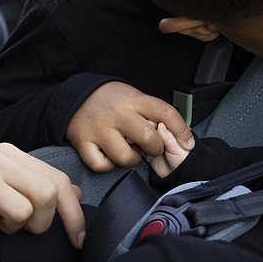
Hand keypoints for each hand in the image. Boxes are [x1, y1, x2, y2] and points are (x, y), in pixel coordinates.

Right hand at [0, 143, 86, 247]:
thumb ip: (34, 183)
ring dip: (13, 228)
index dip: (73, 213)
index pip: (58, 180)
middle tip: (28, 228)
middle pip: (46, 194)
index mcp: (8, 152)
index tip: (79, 239)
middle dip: (44, 221)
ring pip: (21, 212)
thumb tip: (77, 193)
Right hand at [66, 81, 194, 172]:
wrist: (75, 95)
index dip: (181, 130)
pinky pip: (102, 165)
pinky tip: (110, 156)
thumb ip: (154, 113)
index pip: (165, 113)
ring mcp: (99, 129)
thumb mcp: (134, 97)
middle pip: (148, 138)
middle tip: (151, 148)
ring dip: (132, 160)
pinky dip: (109, 165)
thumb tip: (182, 133)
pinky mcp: (83, 142)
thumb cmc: (111, 100)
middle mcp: (117, 114)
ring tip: (129, 151)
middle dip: (156, 148)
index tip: (188, 143)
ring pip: (125, 157)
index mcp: (133, 100)